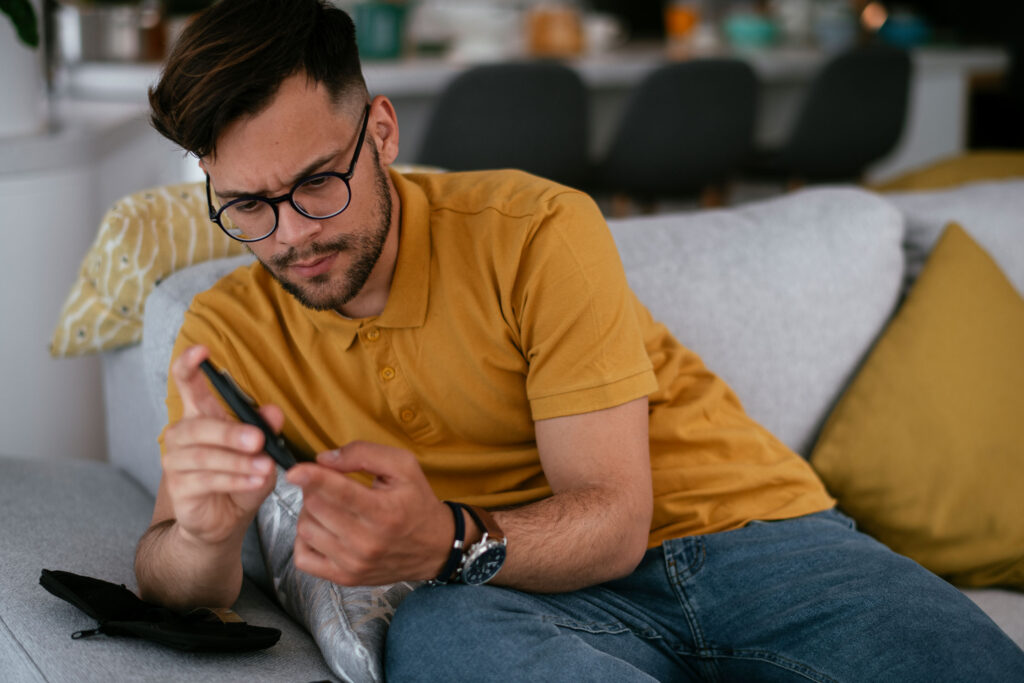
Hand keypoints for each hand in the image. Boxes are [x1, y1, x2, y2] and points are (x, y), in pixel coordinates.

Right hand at [160, 345, 278, 546]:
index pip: (188, 384)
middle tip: (259, 440)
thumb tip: (273, 412)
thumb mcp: (262, 452)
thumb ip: (266, 431)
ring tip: (264, 469)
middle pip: (200, 426)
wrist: (224, 521)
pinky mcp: (180, 488)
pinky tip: (255, 481)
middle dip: (231, 433)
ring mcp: (176, 462)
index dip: (190, 365)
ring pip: (205, 456)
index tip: (201, 350)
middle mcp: (182, 434)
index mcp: (201, 416)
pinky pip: (208, 480)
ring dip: (238, 462)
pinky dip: (235, 480)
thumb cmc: (241, 477)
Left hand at [286, 442, 453, 585]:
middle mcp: (367, 541)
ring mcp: (353, 563)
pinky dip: (304, 539)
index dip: (313, 478)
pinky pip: (303, 558)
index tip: (294, 470)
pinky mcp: (345, 577)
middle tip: (326, 482)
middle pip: (316, 507)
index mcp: (384, 511)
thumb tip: (324, 459)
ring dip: (309, 511)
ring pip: (306, 530)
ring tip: (327, 504)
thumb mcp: (403, 466)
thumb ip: (364, 454)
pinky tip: (320, 528)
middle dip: (314, 487)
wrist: (435, 547)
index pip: (340, 493)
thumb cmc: (417, 502)